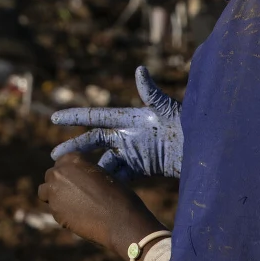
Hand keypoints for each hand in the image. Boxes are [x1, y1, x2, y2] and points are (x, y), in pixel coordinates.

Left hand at [38, 153, 162, 255]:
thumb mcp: (102, 175)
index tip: (73, 181)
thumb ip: (84, 175)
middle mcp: (60, 171)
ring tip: (72, 206)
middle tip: (72, 195)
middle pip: (51, 175)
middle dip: (58, 184)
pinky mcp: (54, 210)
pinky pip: (53, 210)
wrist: (120, 220)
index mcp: (73, 158)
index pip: (61, 162)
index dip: (68, 172)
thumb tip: (73, 183)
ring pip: (45, 192)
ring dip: (54, 197)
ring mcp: (54, 191)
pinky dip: (62, 213)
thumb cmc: (119, 197)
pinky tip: (79, 218)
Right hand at [50, 67, 182, 179]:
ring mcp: (134, 152)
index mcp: (130, 117)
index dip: (75, 117)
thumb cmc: (189, 123)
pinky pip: (120, 175)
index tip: (54, 119)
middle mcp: (128, 134)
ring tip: (74, 179)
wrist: (206, 148)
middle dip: (74, 148)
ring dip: (90, 169)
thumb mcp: (169, 108)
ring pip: (104, 161)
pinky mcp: (143, 168)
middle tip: (55, 158)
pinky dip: (108, 181)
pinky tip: (97, 190)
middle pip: (93, 141)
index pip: (96, 117)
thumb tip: (140, 70)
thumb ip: (152, 93)